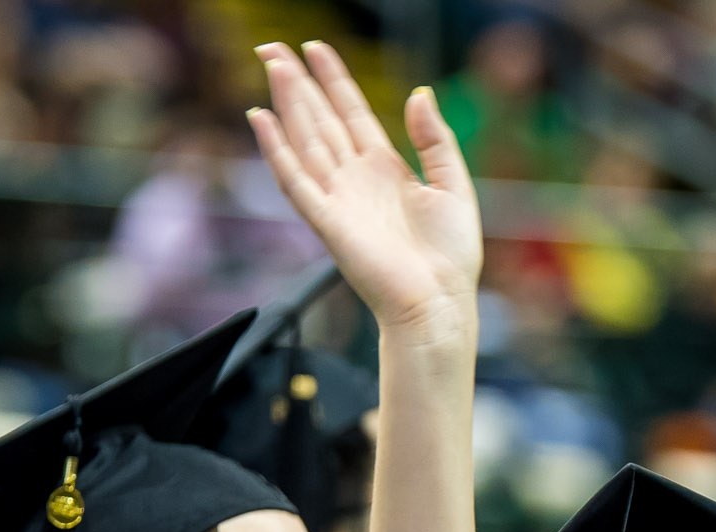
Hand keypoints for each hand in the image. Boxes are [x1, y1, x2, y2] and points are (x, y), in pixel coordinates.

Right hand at [248, 42, 480, 341]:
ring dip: (287, 103)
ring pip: (305, 140)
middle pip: (319, 120)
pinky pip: (295, 180)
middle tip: (272, 47)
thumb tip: (420, 92)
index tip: (314, 49)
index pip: (351, 113)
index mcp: (385, 169)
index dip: (333, 80)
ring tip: (270, 65)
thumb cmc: (451, 255)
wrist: (439, 301)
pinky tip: (261, 120)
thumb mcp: (453, 182)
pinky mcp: (327, 223)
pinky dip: (276, 150)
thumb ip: (435, 138)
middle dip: (298, 82)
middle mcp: (356, 179)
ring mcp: (338, 199)